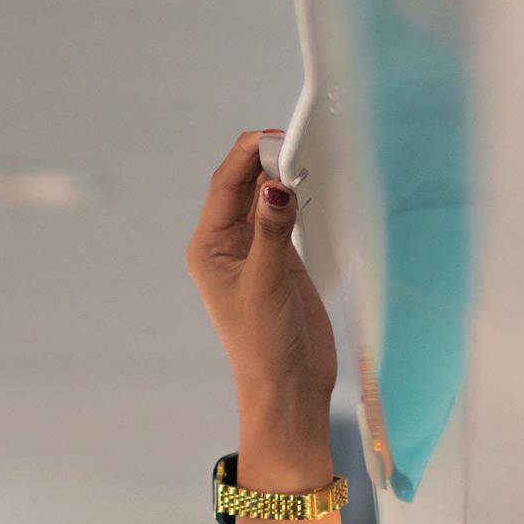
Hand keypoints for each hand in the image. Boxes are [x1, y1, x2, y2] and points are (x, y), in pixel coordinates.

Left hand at [185, 130, 339, 474]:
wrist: (288, 388)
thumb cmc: (264, 346)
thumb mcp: (266, 285)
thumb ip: (273, 233)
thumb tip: (277, 186)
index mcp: (208, 247)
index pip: (225, 184)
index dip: (248, 155)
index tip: (278, 135)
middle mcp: (228, 244)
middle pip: (244, 183)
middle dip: (267, 158)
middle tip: (301, 138)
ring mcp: (256, 249)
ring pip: (266, 195)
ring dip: (283, 174)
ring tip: (312, 152)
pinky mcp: (282, 259)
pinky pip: (286, 214)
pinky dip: (299, 194)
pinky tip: (315, 180)